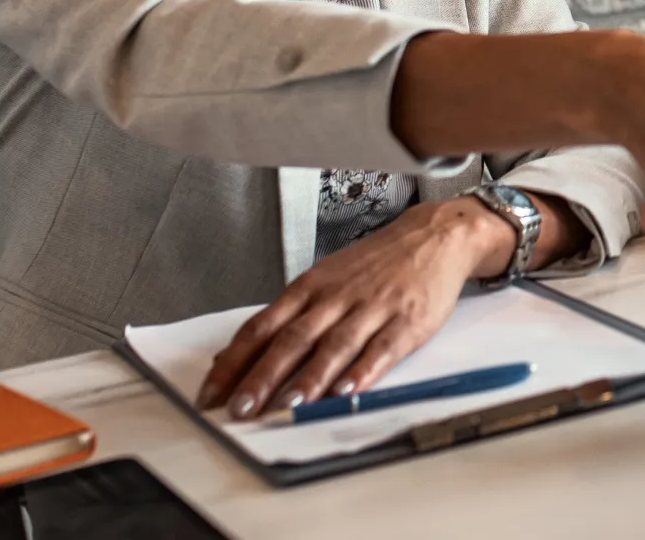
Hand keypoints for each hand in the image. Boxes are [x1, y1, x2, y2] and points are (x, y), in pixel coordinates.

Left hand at [196, 197, 510, 418]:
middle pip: (292, 339)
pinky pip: (381, 350)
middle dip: (263, 376)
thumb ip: (288, 318)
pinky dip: (363, 372)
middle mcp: (335, 298)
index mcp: (310, 288)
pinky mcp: (406, 322)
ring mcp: (371, 309)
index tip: (211, 393)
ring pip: (335, 345)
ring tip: (289, 404)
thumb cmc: (375, 264)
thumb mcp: (325, 279)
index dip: (234, 362)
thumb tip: (239, 356)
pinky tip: (348, 391)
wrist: (433, 237)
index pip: (261, 327)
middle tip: (240, 407)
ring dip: (311, 377)